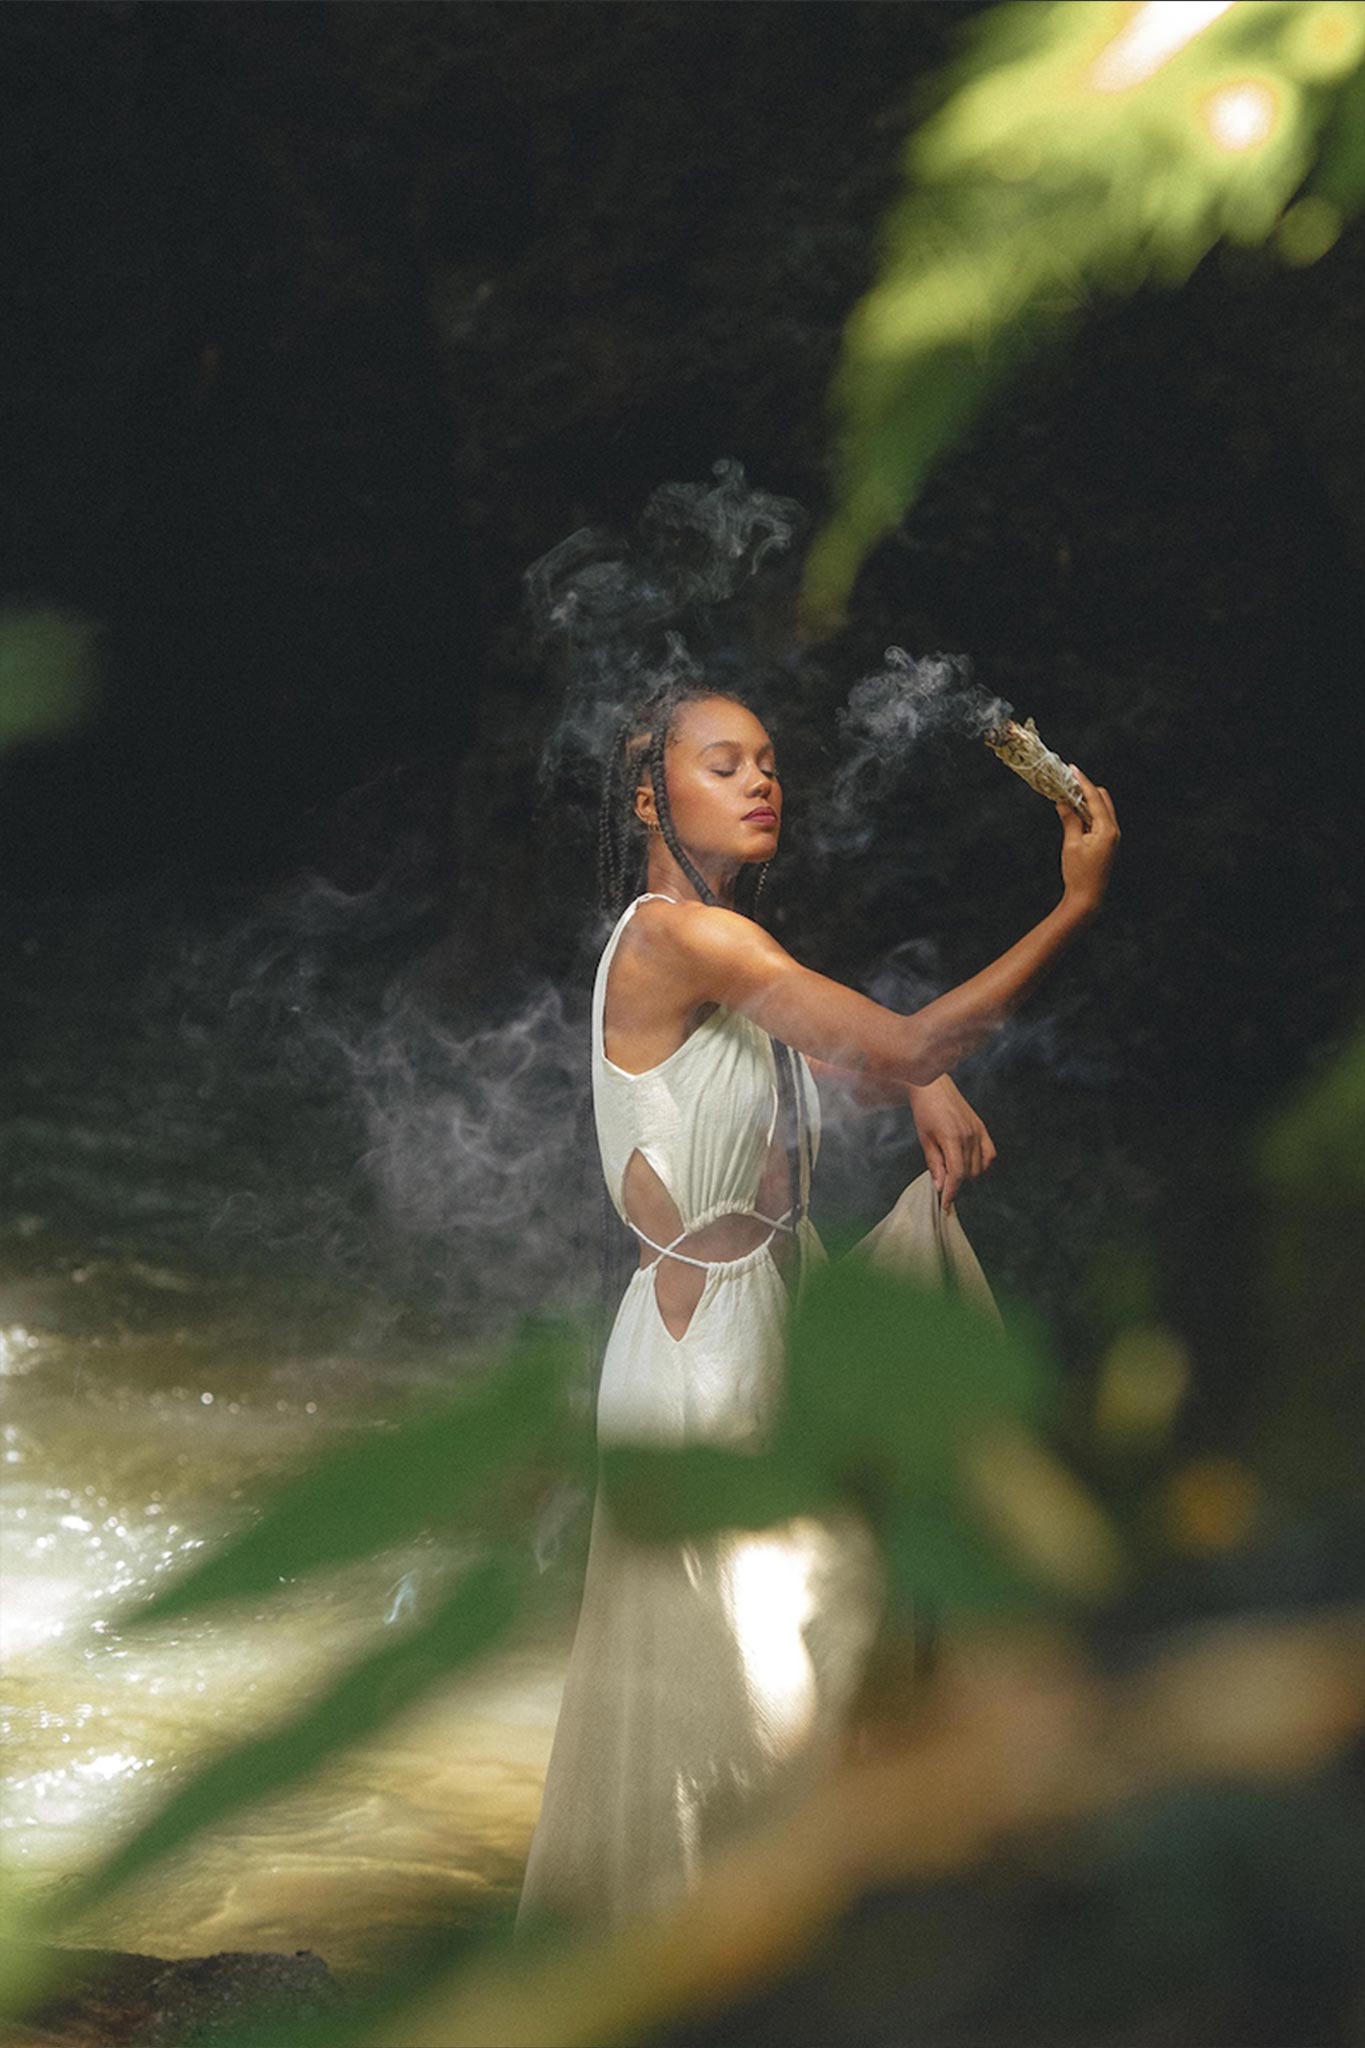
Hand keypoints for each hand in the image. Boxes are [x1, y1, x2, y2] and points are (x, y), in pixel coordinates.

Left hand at [907, 1074, 996, 1213]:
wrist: (933, 1085)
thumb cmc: (925, 1109)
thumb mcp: (925, 1139)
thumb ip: (935, 1164)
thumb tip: (940, 1186)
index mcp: (953, 1139)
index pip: (957, 1175)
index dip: (951, 1192)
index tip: (946, 1205)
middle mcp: (969, 1136)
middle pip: (969, 1173)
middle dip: (956, 1183)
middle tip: (943, 1182)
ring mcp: (978, 1131)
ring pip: (979, 1166)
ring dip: (967, 1174)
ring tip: (952, 1169)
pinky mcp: (982, 1127)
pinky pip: (990, 1153)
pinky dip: (982, 1163)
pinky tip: (970, 1163)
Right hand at [1059, 767, 1118, 915]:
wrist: (1087, 898)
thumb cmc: (1079, 873)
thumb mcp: (1071, 844)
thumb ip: (1069, 819)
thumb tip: (1063, 801)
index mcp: (1107, 828)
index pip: (1094, 797)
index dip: (1082, 782)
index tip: (1071, 769)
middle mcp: (1113, 830)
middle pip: (1102, 798)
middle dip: (1086, 788)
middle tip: (1067, 782)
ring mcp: (1112, 836)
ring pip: (1101, 808)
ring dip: (1086, 800)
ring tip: (1067, 794)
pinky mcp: (1107, 842)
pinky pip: (1099, 819)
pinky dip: (1088, 812)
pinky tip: (1074, 811)